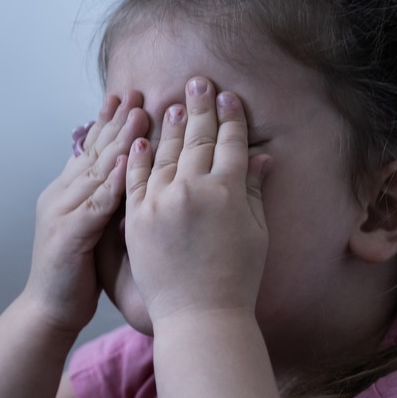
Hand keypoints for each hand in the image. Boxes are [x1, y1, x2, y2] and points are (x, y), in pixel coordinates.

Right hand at [22, 92, 148, 332]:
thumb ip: (102, 201)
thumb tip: (129, 175)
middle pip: (93, 151)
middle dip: (116, 120)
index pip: (89, 150)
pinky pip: (97, 202)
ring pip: (97, 170)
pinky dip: (116, 181)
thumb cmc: (75, 274)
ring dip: (119, 141)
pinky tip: (132, 162)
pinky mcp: (69, 234)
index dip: (107, 122)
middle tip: (137, 92)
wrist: (48, 311)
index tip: (126, 97)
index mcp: (66, 193)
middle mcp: (61, 196)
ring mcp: (62, 213)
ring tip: (140, 114)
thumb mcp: (90, 229)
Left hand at [123, 77, 270, 323]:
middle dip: (200, 107)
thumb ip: (253, 191)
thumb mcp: (256, 233)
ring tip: (172, 103)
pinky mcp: (136, 218)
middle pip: (198, 139)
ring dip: (169, 125)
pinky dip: (138, 157)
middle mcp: (194, 190)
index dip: (231, 118)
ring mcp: (161, 202)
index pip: (231, 143)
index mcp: (229, 192)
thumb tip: (260, 157)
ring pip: (165, 153)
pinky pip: (136, 179)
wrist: (199, 315)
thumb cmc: (236, 279)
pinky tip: (141, 138)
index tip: (228, 97)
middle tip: (198, 81)